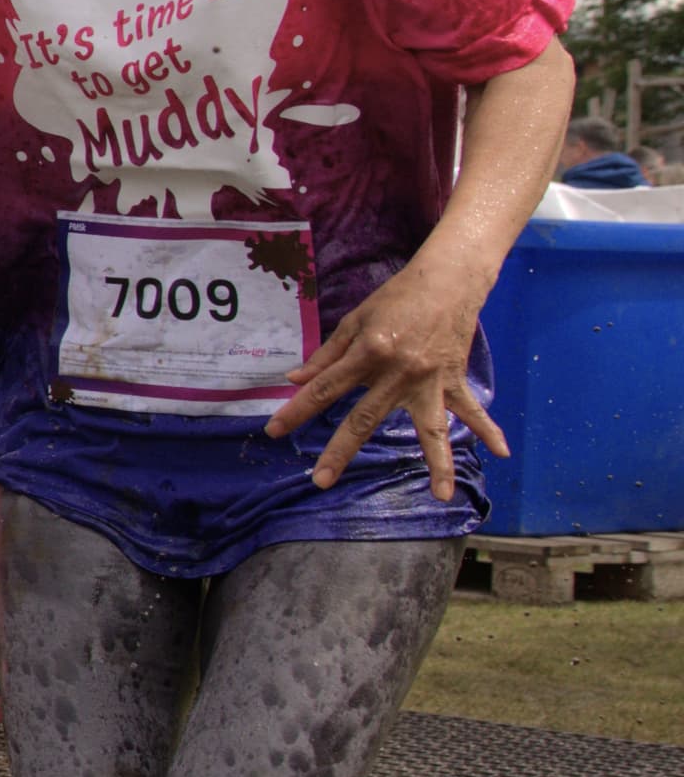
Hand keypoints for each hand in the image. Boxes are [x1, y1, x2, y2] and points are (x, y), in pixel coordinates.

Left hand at [264, 254, 502, 497]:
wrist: (448, 280)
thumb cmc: (396, 298)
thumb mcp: (355, 320)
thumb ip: (326, 355)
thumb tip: (295, 379)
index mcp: (368, 354)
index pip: (324, 389)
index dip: (297, 411)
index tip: (274, 432)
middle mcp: (398, 373)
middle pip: (365, 419)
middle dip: (340, 452)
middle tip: (320, 482)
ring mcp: (430, 381)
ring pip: (432, 428)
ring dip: (438, 462)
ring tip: (441, 496)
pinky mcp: (454, 379)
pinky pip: (471, 410)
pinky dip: (489, 430)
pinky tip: (501, 452)